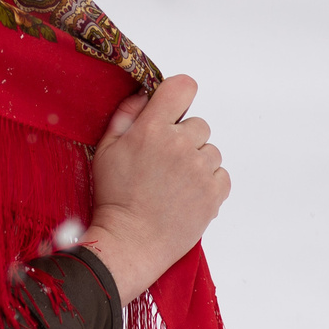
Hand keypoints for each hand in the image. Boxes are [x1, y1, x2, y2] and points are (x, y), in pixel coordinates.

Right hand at [79, 75, 229, 301]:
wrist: (130, 242)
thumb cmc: (114, 198)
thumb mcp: (106, 150)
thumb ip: (126, 115)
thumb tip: (144, 94)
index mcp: (152, 129)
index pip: (183, 86)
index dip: (179, 95)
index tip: (173, 110)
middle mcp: (180, 145)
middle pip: (199, 124)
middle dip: (184, 139)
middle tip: (164, 163)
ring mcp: (200, 170)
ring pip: (211, 151)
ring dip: (197, 163)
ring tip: (174, 184)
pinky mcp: (215, 193)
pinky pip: (222, 175)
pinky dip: (209, 183)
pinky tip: (187, 195)